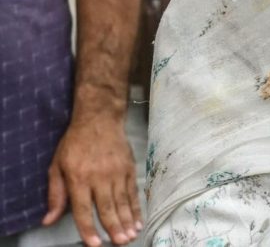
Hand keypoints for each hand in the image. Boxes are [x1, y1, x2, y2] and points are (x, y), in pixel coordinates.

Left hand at [42, 114, 141, 245]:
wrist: (99, 119)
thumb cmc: (75, 143)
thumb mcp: (56, 167)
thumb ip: (55, 194)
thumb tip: (48, 220)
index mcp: (78, 179)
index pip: (83, 209)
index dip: (89, 228)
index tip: (95, 244)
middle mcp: (99, 177)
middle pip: (107, 207)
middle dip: (114, 227)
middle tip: (121, 243)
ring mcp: (116, 172)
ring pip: (123, 201)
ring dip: (128, 220)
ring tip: (131, 236)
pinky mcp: (129, 168)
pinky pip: (133, 191)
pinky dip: (136, 207)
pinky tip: (138, 219)